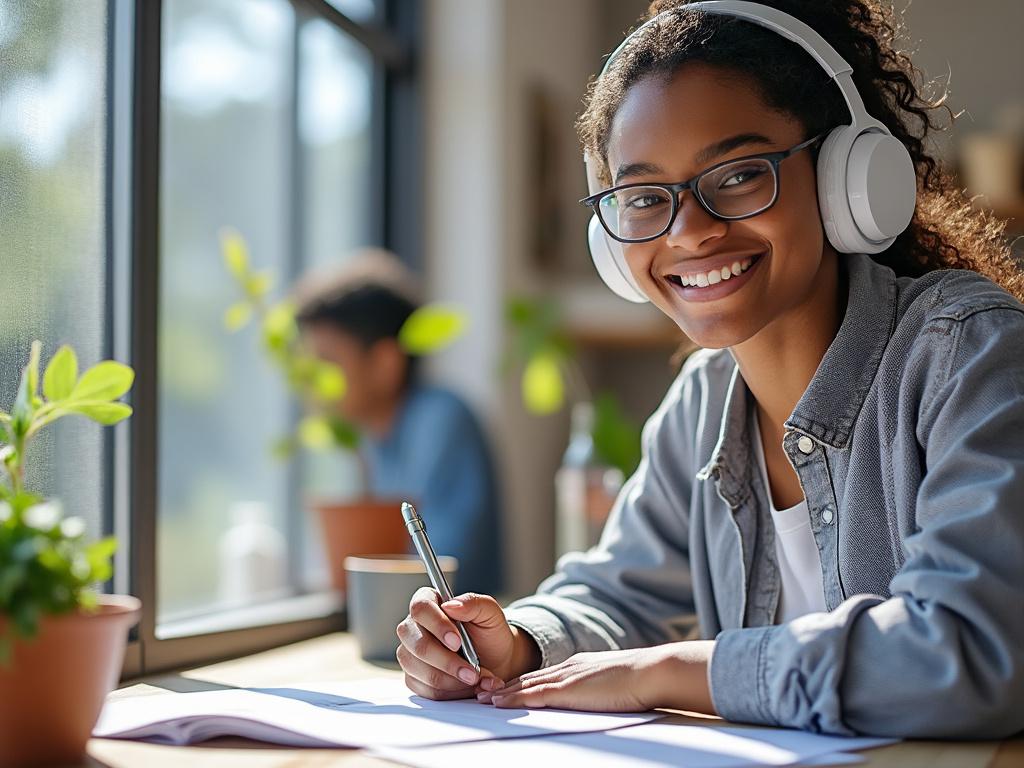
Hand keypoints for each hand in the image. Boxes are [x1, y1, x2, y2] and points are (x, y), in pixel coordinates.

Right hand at [396, 588, 538, 700]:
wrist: (496, 662)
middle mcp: (413, 627)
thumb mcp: (490, 613)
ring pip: (422, 670)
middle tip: (472, 671)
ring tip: (476, 677)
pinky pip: (426, 689)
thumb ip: (473, 603)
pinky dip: (451, 691)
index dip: (437, 625)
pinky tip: (467, 685)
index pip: (420, 608)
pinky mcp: (413, 678)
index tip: (457, 641)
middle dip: (448, 661)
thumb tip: (451, 605)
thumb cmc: (490, 634)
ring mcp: (410, 654)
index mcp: (429, 603)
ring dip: (453, 679)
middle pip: (418, 644)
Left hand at [478, 641, 716, 713]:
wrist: (651, 673)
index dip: (521, 682)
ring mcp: (567, 677)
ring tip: (482, 697)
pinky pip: (534, 695)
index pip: (543, 675)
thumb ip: (597, 689)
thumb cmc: (640, 682)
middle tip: (481, 690)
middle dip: (504, 685)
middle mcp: (568, 667)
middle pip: (528, 677)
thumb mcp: (611, 684)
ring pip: (525, 684)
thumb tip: (593, 699)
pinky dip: (514, 698)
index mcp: (579, 666)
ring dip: (502, 692)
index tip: (503, 687)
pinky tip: (499, 703)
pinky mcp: (568, 689)